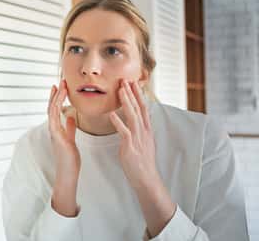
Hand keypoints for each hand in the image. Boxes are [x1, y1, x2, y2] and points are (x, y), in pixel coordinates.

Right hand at [48, 79, 79, 215]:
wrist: (67, 172)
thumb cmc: (69, 158)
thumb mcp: (71, 139)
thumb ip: (70, 128)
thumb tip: (71, 117)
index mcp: (57, 128)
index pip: (55, 109)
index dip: (56, 97)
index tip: (60, 86)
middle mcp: (53, 128)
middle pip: (52, 107)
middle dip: (56, 93)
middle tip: (60, 81)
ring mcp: (53, 132)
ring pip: (52, 110)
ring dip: (56, 97)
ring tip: (60, 86)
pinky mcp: (56, 136)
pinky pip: (55, 119)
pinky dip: (56, 109)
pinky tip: (60, 101)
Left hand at [109, 80, 174, 236]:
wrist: (146, 178)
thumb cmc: (141, 161)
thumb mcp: (143, 142)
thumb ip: (139, 129)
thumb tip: (136, 120)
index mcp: (146, 129)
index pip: (143, 107)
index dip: (138, 94)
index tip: (133, 82)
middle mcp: (144, 131)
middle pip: (139, 108)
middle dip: (132, 93)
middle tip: (126, 79)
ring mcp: (138, 138)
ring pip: (133, 116)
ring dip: (126, 102)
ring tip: (120, 90)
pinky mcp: (131, 147)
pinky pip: (124, 132)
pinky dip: (118, 122)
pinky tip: (111, 114)